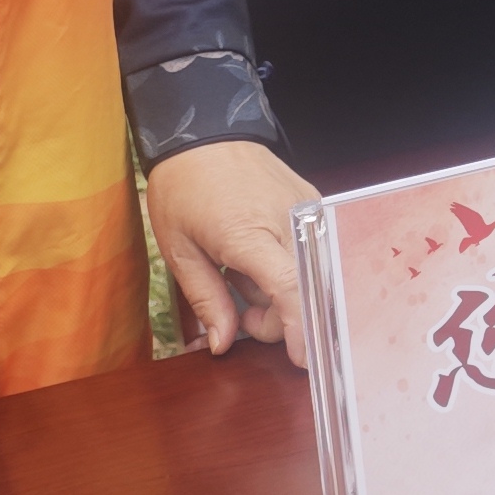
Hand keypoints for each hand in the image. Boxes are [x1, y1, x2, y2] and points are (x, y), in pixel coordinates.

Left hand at [145, 136, 318, 368]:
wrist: (205, 133)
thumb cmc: (184, 187)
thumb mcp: (180, 249)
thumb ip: (206, 300)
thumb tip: (222, 344)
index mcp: (247, 232)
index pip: (289, 288)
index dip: (299, 328)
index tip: (305, 361)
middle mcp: (288, 221)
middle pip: (305, 290)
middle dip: (280, 321)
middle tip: (245, 318)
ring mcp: (307, 211)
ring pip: (312, 275)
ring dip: (284, 295)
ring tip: (246, 282)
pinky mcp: (314, 206)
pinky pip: (312, 253)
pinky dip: (290, 270)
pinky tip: (262, 262)